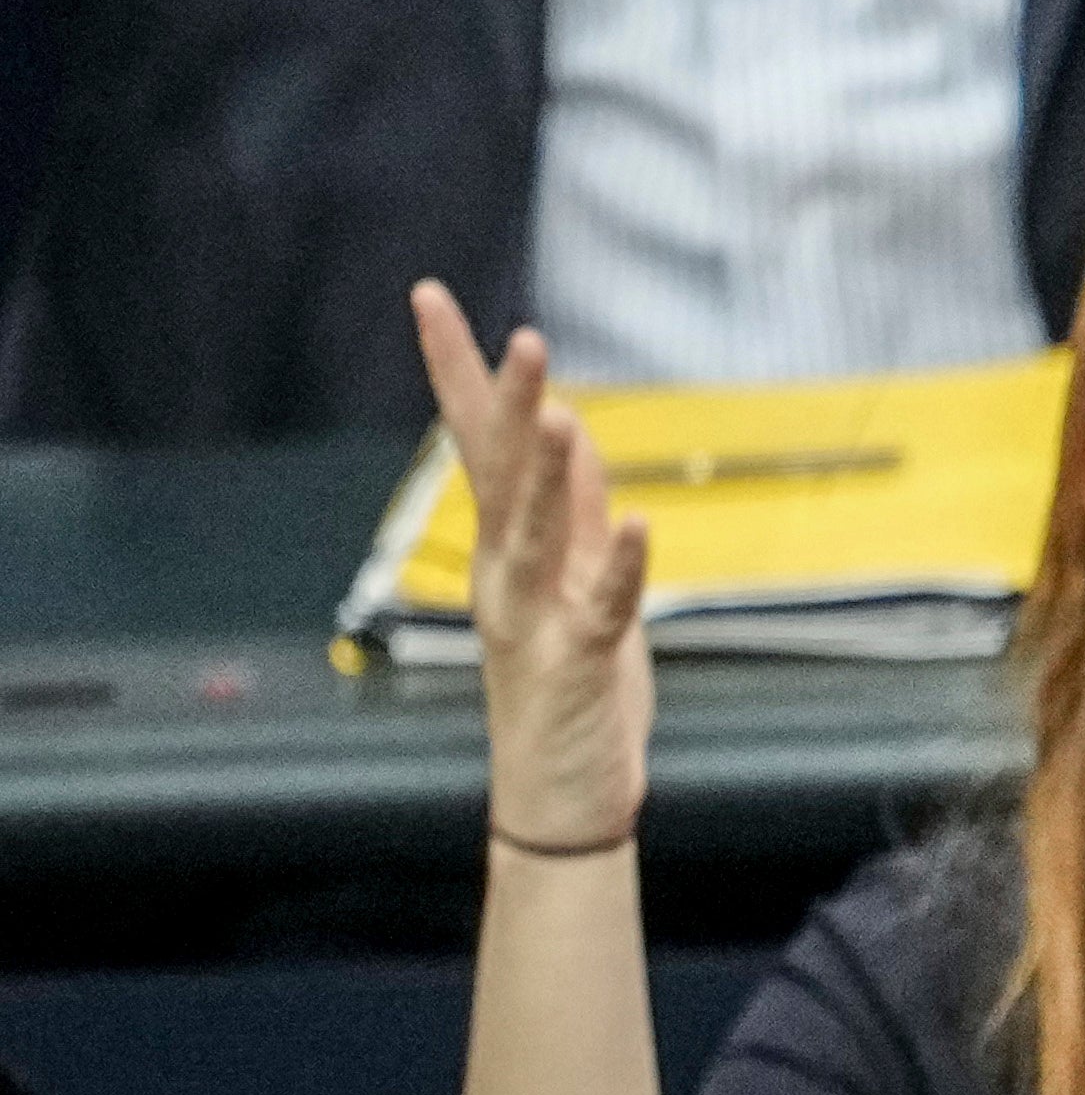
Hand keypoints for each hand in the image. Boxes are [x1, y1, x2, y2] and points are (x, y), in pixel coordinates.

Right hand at [412, 281, 648, 852]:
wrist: (560, 795)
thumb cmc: (569, 686)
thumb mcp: (579, 580)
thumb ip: (577, 510)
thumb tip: (572, 428)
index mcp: (508, 548)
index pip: (478, 442)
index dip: (460, 371)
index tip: (431, 299)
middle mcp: (509, 574)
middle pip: (505, 473)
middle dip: (510, 404)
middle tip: (521, 334)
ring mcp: (538, 618)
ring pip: (541, 533)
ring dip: (555, 476)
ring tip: (563, 414)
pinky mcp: (580, 664)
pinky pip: (604, 608)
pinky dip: (625, 567)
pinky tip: (644, 525)